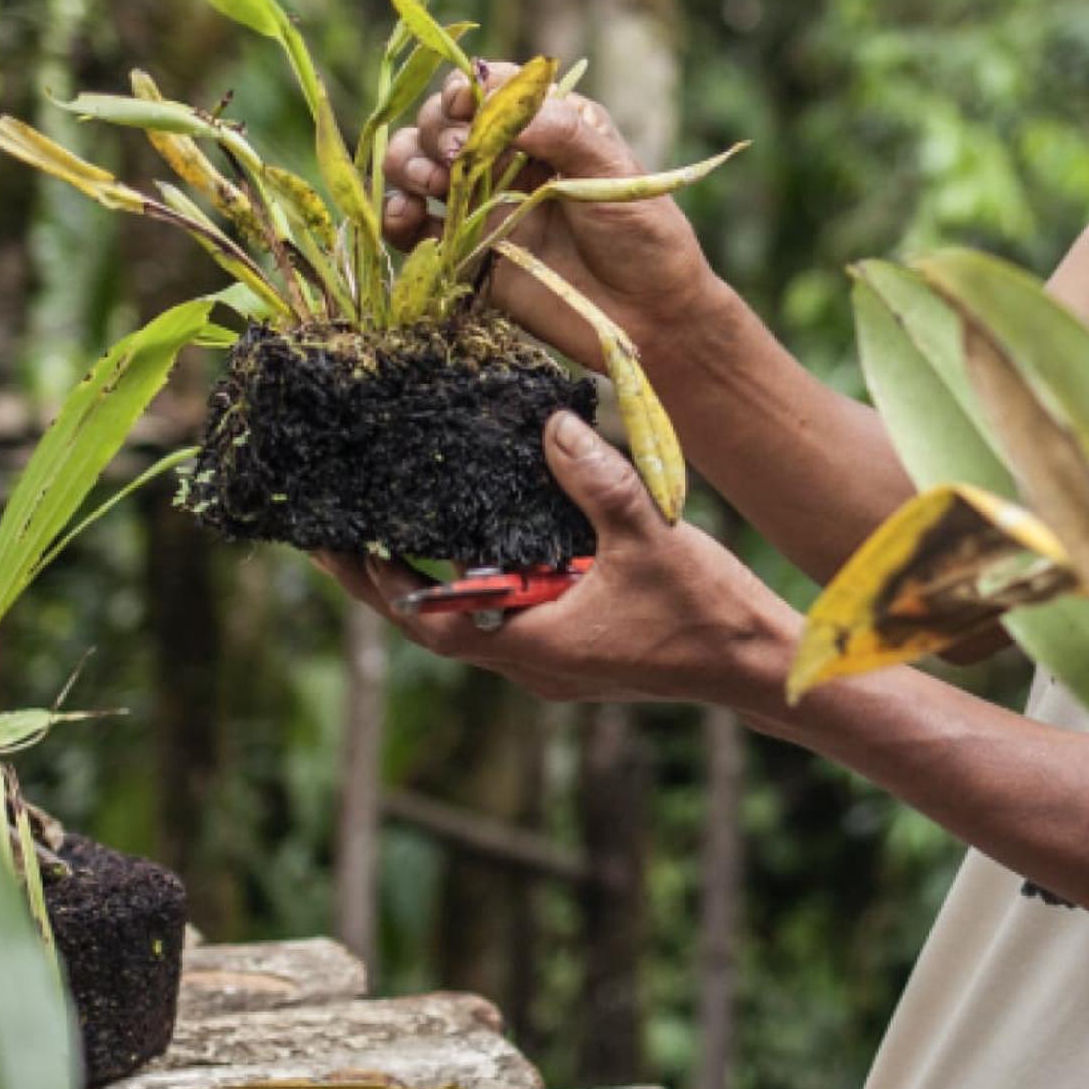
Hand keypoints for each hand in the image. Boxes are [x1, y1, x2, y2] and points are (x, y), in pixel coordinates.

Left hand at [312, 411, 797, 711]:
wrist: (755, 665)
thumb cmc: (704, 613)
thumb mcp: (648, 534)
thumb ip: (595, 479)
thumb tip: (551, 423)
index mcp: (533, 647)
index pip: (428, 621)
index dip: (376, 584)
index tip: (333, 545)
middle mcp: (531, 665)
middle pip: (434, 626)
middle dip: (384, 583)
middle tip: (333, 538)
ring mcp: (554, 663)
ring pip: (469, 624)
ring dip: (429, 585)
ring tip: (389, 535)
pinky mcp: (577, 653)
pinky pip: (508, 618)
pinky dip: (479, 585)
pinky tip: (478, 545)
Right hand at [377, 66, 717, 369]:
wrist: (648, 318)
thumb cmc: (644, 236)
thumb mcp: (612, 173)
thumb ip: (560, 131)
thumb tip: (495, 100)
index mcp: (546, 124)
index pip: (488, 88)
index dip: (465, 90)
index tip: (463, 106)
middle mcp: (507, 158)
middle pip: (441, 122)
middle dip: (436, 129)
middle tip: (456, 156)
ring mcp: (482, 205)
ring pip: (416, 166)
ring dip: (407, 164)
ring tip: (431, 184)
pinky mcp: (466, 254)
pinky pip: (414, 229)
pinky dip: (396, 217)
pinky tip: (406, 217)